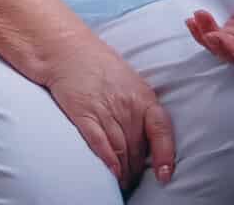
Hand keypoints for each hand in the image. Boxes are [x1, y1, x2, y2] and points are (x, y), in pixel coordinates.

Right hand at [42, 38, 175, 191]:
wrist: (68, 49)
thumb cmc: (98, 65)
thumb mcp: (129, 82)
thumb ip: (139, 107)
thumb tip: (147, 136)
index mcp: (143, 96)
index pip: (161, 130)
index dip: (165, 155)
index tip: (164, 175)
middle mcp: (128, 105)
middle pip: (138, 147)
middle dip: (137, 170)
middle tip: (133, 183)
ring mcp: (106, 110)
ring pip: (121, 150)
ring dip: (123, 172)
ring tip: (122, 184)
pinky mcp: (84, 114)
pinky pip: (100, 144)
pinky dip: (107, 162)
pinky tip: (110, 174)